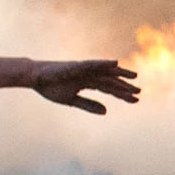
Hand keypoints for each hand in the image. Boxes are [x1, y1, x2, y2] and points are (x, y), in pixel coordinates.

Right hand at [26, 57, 143, 111]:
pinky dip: (103, 63)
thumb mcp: (72, 100)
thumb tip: (107, 111)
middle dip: (125, 86)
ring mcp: (82, 69)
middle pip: (110, 80)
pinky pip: (92, 64)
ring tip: (135, 76)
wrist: (34, 78)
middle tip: (140, 92)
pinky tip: (115, 63)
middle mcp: (88, 74)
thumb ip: (89, 105)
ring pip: (105, 71)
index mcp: (87, 82)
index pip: (109, 88)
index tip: (136, 100)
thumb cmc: (50, 87)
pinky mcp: (75, 66)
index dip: (122, 94)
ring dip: (120, 73)